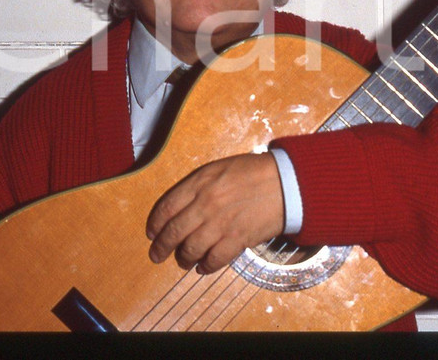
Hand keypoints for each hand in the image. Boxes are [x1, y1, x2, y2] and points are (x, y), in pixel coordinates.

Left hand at [145, 153, 284, 274]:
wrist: (286, 183)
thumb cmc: (252, 172)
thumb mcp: (218, 169)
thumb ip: (197, 186)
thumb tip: (179, 207)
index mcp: (199, 183)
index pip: (166, 207)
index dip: (155, 224)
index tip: (151, 233)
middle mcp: (205, 204)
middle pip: (174, 232)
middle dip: (161, 247)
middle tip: (156, 255)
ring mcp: (221, 223)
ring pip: (190, 249)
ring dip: (182, 259)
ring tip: (182, 262)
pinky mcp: (237, 239)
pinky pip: (214, 259)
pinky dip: (205, 266)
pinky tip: (202, 267)